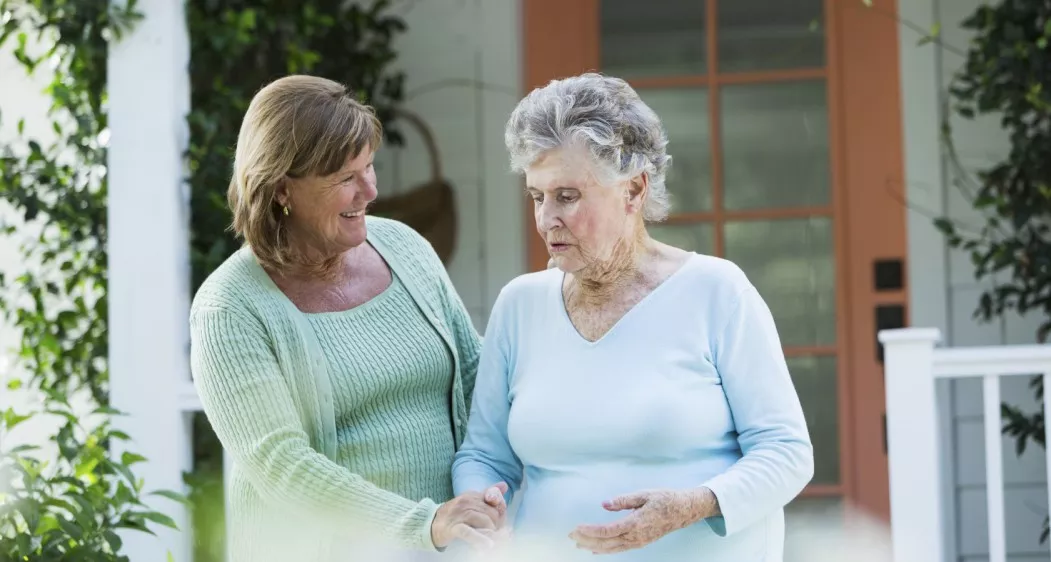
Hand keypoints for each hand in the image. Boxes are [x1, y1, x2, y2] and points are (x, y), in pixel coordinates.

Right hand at [431, 482, 509, 549]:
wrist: (430, 525)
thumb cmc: (455, 515)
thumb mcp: (471, 502)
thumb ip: (488, 494)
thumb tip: (504, 485)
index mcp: (471, 495)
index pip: (494, 499)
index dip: (501, 511)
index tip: (501, 522)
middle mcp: (465, 502)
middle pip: (491, 512)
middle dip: (498, 525)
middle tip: (497, 535)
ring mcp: (458, 514)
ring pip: (484, 521)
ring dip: (492, 532)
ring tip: (494, 541)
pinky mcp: (453, 528)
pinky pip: (469, 533)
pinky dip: (480, 539)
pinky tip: (488, 545)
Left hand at [569, 487, 718, 554]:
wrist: (684, 510)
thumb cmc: (665, 499)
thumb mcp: (644, 494)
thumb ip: (623, 500)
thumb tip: (604, 504)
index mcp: (635, 523)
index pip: (607, 531)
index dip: (590, 531)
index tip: (576, 528)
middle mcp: (636, 536)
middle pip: (606, 542)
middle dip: (586, 540)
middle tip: (570, 536)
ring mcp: (639, 542)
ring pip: (612, 549)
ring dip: (593, 547)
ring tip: (578, 544)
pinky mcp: (640, 542)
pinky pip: (620, 549)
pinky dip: (606, 550)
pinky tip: (596, 549)